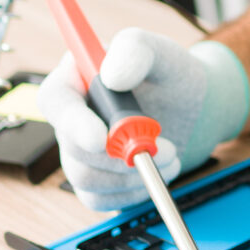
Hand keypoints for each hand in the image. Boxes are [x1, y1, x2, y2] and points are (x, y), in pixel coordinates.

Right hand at [38, 29, 249, 209]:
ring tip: (171, 156)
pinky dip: (132, 193)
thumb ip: (137, 50)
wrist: (194, 111)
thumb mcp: (162, 53)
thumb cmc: (173, 76)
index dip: (73, 123)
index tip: (101, 138)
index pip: (56, 101)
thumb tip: (112, 76)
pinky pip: (99, 199)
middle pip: (72, 148)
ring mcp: (79, 150)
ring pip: (86, 178)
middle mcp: (72, 115)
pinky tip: (158, 173)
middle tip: (164, 148)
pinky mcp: (95, 178)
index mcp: (77, 77)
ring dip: (133, 175)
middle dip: (120, 155)